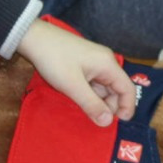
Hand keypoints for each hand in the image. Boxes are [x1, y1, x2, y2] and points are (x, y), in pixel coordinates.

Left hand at [17, 19, 137, 124]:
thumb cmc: (55, 60)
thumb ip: (92, 105)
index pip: (128, 89)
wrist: (34, 38)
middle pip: (116, 89)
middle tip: (94, 119)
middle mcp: (105, 63)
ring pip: (103, 88)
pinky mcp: (83, 64)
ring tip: (82, 110)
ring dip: (96, 101)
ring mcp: (94, 63)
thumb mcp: (73, 86)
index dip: (127, 107)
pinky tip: (77, 100)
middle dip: (108, 106)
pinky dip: (88, 94)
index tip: (118, 124)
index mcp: (108, 65)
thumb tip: (108, 122)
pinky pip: (92, 83)